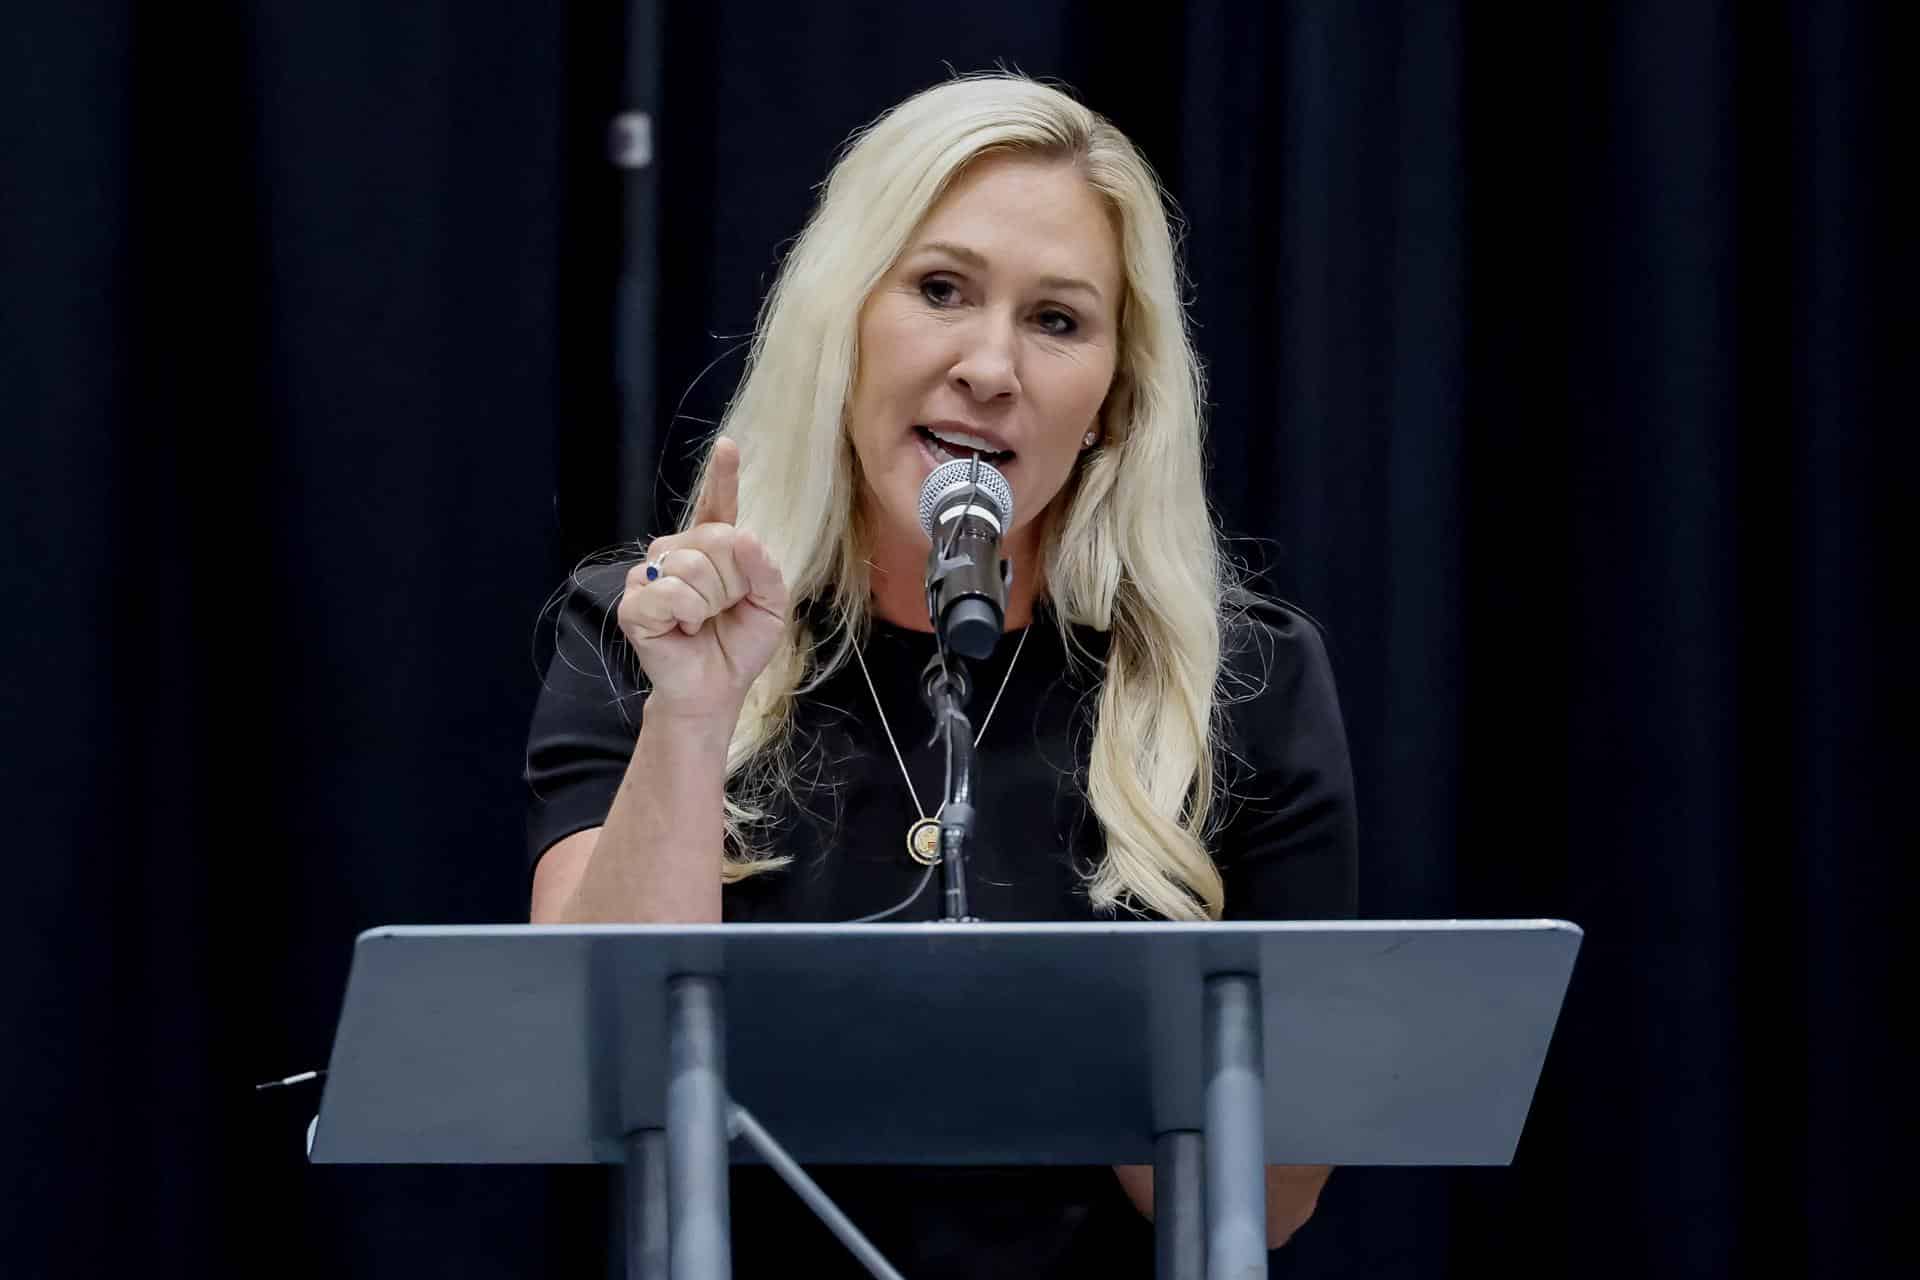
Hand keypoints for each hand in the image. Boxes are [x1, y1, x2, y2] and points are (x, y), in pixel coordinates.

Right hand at [617, 437, 789, 723]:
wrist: (715, 689)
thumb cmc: (738, 645)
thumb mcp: (771, 606)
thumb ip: (766, 571)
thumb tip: (747, 539)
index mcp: (711, 548)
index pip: (716, 504)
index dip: (722, 475)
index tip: (727, 446)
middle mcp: (676, 551)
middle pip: (716, 540)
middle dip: (733, 583)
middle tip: (723, 610)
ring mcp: (649, 574)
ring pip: (693, 566)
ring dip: (710, 603)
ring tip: (703, 621)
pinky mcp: (633, 602)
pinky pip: (670, 592)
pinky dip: (688, 615)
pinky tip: (684, 629)